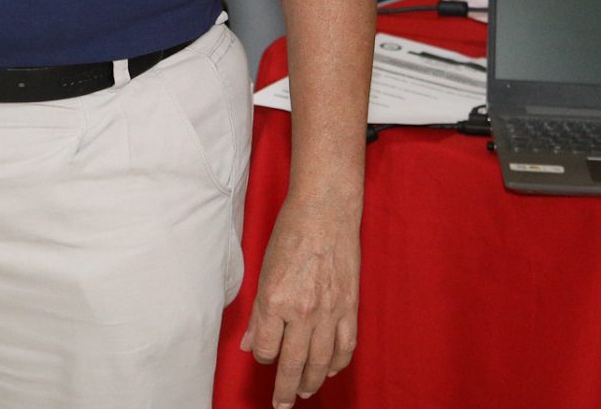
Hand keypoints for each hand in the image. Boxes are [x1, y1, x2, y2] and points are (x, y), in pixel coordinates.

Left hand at [239, 196, 358, 404]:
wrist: (326, 210)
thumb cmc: (290, 233)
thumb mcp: (264, 270)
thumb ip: (258, 313)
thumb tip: (250, 345)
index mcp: (276, 301)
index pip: (267, 349)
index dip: (263, 357)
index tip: (263, 355)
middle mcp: (303, 311)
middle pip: (293, 363)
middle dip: (286, 389)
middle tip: (282, 404)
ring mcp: (330, 311)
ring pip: (320, 361)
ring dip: (311, 381)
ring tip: (304, 391)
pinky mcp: (350, 306)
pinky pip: (345, 346)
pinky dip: (338, 362)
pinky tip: (329, 369)